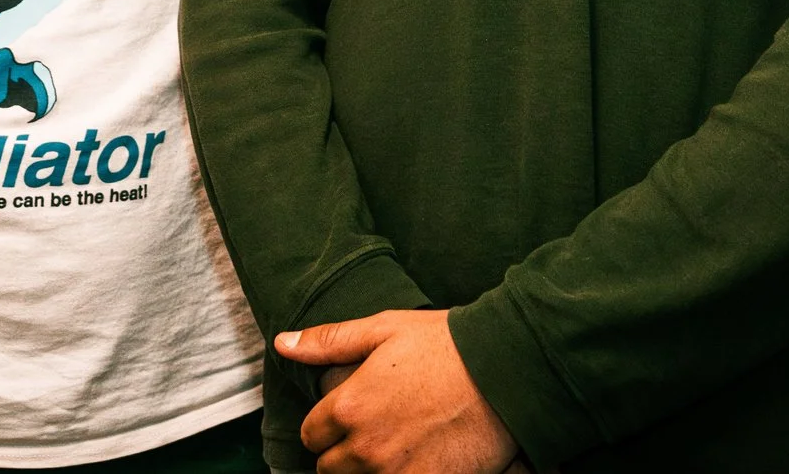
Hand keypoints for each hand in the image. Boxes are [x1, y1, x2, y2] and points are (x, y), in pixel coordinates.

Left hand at [279, 310, 519, 473]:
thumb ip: (329, 342)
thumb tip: (283, 344)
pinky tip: (419, 458)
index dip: (329, 423)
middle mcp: (365, 448)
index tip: (352, 413)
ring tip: (399, 444)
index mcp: (348, 407)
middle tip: (378, 429)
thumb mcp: (383, 329)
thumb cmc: (446, 345)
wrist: (505, 373)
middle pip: (330, 468)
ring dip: (370, 470)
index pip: (312, 435)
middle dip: (345, 451)